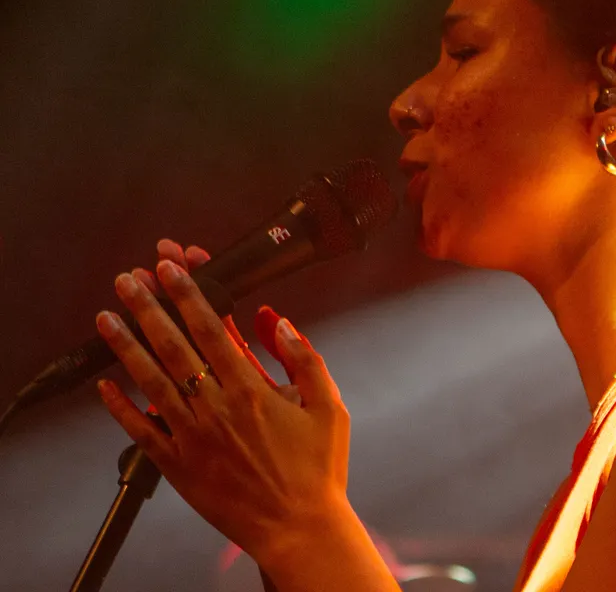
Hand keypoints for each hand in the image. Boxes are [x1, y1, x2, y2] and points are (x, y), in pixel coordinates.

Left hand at [96, 244, 351, 564]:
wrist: (298, 528)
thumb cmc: (318, 469)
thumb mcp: (329, 406)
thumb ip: (305, 358)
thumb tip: (278, 321)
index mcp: (252, 390)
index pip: (211, 329)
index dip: (188, 294)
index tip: (171, 269)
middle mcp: (216, 408)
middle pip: (173, 346)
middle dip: (148, 307)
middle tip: (128, 279)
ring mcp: (192, 437)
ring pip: (150, 381)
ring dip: (126, 345)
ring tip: (106, 317)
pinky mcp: (178, 465)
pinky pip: (141, 430)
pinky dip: (121, 406)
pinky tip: (105, 384)